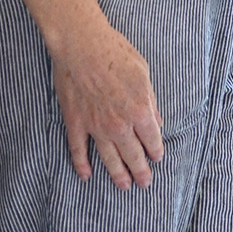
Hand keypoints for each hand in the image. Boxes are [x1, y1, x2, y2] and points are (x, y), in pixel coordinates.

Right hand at [50, 21, 164, 188]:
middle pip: (133, 155)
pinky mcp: (76, 123)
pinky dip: (82, 165)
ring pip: (109, 158)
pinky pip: (79, 150)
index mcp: (140, 111)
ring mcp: (96, 126)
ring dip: (118, 174)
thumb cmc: (115, 52)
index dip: (156, 151)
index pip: (152, 140)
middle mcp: (120, 125)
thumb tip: (156, 122)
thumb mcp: (143, 73)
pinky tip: (86, 176)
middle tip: (144, 182)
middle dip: (140, 171)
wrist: (81, 45)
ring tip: (123, 186)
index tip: (157, 158)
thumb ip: (151, 101)